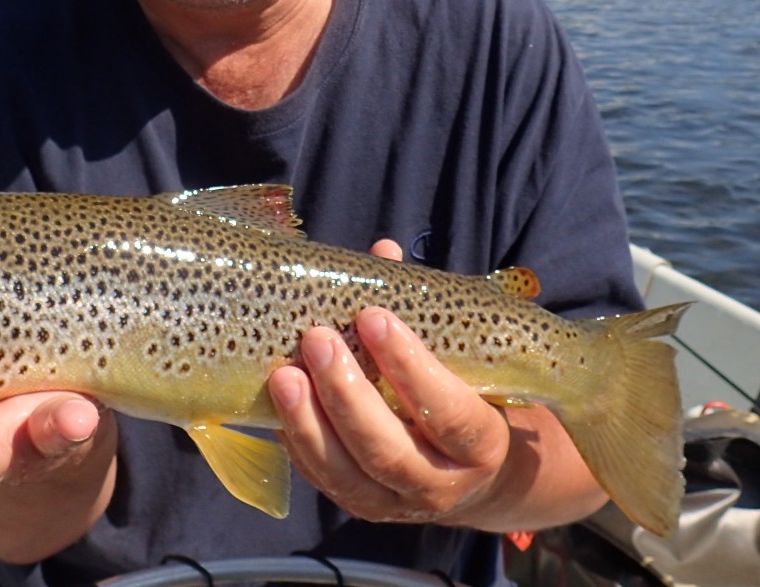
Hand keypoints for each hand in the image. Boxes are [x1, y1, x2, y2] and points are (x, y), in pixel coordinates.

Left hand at [266, 238, 605, 529]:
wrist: (476, 474)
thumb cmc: (468, 396)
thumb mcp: (463, 360)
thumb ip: (424, 311)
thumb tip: (383, 251)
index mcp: (481, 443)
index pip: (448, 412)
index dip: (410, 367)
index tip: (373, 317)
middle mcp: (442, 484)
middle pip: (388, 449)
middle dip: (346, 394)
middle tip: (316, 339)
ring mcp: (397, 503)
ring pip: (347, 473)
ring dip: (309, 421)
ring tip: (282, 373)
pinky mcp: (361, 508)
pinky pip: (323, 480)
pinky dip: (297, 441)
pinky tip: (279, 402)